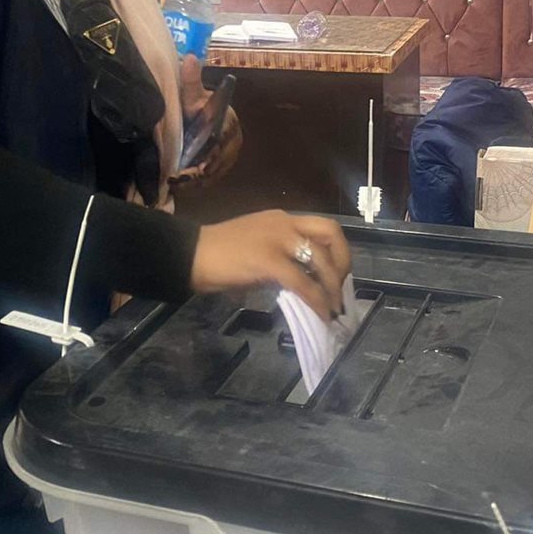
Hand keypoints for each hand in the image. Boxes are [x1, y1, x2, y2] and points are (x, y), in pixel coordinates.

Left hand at [171, 55, 242, 187]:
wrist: (204, 114)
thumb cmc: (198, 104)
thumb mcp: (192, 94)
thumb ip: (190, 81)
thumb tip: (190, 58)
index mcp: (230, 123)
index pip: (219, 145)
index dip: (203, 159)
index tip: (186, 169)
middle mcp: (234, 142)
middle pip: (215, 163)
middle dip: (195, 174)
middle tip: (175, 180)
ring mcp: (230, 157)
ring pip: (213, 174)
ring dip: (194, 181)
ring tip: (175, 184)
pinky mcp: (223, 167)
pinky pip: (211, 179)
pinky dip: (197, 184)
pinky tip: (181, 186)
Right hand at [190, 211, 350, 321]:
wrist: (189, 255)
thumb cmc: (217, 254)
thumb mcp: (255, 246)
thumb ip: (279, 256)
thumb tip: (299, 281)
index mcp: (281, 218)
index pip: (323, 226)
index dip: (338, 250)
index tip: (338, 272)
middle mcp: (284, 223)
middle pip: (330, 233)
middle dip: (343, 262)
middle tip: (340, 287)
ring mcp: (277, 240)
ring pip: (320, 259)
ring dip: (332, 286)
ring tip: (333, 308)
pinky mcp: (268, 261)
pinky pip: (302, 283)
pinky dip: (316, 300)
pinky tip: (321, 314)